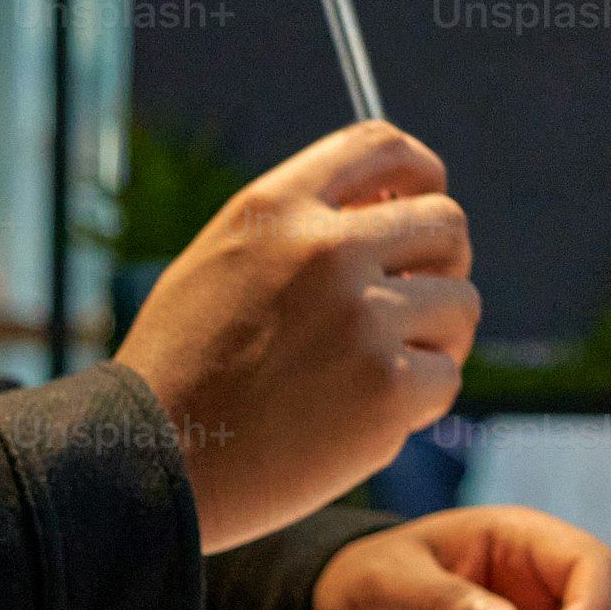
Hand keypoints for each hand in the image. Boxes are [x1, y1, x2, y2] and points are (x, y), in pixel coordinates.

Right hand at [114, 122, 479, 551]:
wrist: (149, 463)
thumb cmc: (186, 369)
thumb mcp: (222, 262)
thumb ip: (302, 228)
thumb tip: (397, 208)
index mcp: (278, 208)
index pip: (383, 146)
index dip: (421, 173)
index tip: (421, 203)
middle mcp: (327, 250)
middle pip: (446, 222)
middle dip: (440, 265)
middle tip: (407, 309)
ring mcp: (363, 318)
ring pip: (461, 303)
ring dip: (435, 339)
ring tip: (373, 371)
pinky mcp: (387, 387)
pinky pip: (446, 376)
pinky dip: (418, 403)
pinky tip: (363, 418)